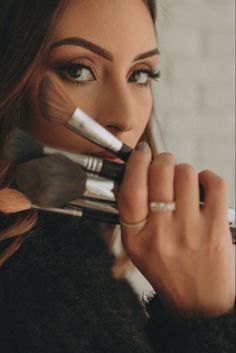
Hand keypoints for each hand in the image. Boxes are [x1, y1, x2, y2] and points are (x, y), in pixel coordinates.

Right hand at [117, 142, 234, 316]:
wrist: (197, 303)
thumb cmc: (166, 271)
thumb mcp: (136, 247)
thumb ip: (132, 213)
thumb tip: (134, 173)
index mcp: (136, 237)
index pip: (130, 187)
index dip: (136, 162)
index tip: (142, 153)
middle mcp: (160, 232)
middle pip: (159, 173)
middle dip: (162, 159)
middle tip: (164, 164)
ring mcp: (189, 230)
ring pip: (185, 173)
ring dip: (184, 170)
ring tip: (184, 181)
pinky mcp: (215, 229)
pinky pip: (213, 184)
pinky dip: (207, 177)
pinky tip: (202, 185)